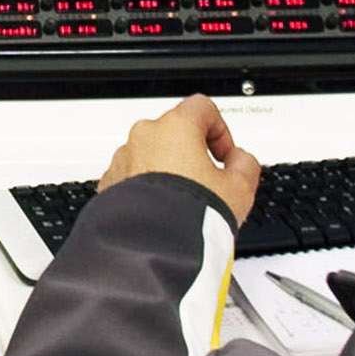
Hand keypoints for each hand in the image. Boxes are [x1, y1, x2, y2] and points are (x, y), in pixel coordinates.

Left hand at [99, 95, 259, 221]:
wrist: (152, 246)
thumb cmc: (190, 215)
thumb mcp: (240, 188)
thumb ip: (245, 164)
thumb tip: (239, 160)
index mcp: (176, 127)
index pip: (203, 108)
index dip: (220, 132)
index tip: (224, 156)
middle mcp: (144, 137)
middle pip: (174, 133)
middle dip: (192, 154)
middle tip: (207, 183)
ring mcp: (123, 159)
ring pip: (151, 156)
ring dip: (168, 172)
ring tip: (183, 203)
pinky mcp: (109, 184)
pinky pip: (132, 178)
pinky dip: (146, 189)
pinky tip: (161, 212)